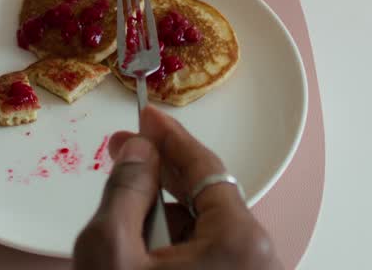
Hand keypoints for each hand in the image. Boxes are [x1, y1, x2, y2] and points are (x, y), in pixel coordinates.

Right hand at [74, 105, 282, 269]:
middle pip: (208, 197)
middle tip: (126, 150)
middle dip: (163, 173)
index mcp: (239, 243)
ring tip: (126, 210)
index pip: (206, 169)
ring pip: (207, 228)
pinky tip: (143, 243)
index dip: (171, 138)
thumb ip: (125, 191)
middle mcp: (259, 259)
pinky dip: (178, 241)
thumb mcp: (112, 250)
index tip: (147, 116)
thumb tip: (139, 150)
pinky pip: (210, 254)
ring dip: (167, 211)